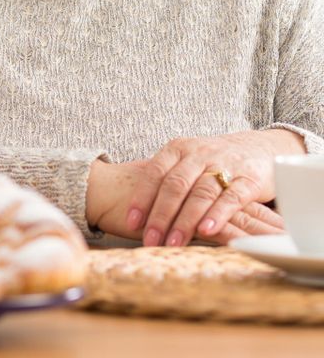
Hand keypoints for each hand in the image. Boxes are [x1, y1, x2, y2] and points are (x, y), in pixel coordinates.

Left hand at [122, 129, 303, 247]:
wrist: (258, 148)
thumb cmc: (213, 162)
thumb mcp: (187, 162)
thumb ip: (166, 181)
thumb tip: (136, 213)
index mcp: (179, 148)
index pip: (155, 172)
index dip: (142, 198)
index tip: (132, 222)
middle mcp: (200, 154)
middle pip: (176, 185)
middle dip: (161, 215)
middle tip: (151, 240)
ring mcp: (225, 165)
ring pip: (201, 192)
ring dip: (186, 220)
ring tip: (174, 242)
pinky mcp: (249, 179)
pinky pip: (231, 197)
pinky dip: (217, 215)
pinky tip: (206, 231)